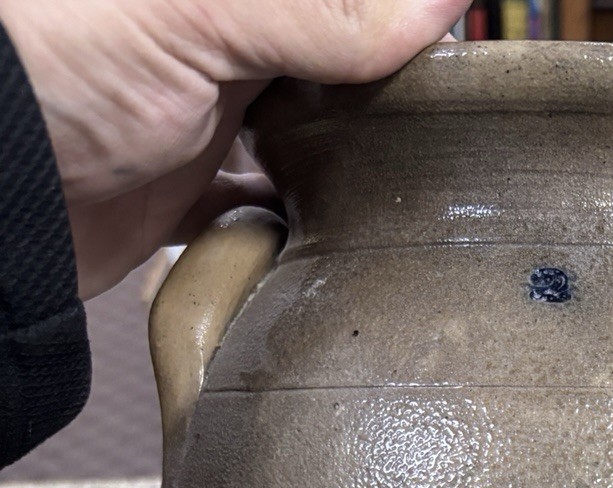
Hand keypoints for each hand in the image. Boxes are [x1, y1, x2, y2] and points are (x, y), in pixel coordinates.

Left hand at [0, 0, 467, 297]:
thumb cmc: (59, 69)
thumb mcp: (203, 16)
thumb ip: (324, 13)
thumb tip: (442, 4)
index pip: (330, 7)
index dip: (392, 27)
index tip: (448, 55)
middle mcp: (211, 40)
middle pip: (324, 65)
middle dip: (375, 99)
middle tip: (433, 132)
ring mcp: (196, 119)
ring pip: (300, 140)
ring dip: (342, 168)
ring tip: (393, 189)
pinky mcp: (181, 198)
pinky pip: (257, 212)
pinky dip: (290, 228)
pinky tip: (324, 236)